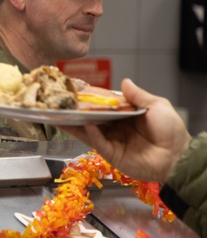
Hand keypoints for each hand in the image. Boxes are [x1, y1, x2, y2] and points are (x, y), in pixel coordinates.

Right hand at [59, 79, 191, 182]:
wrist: (177, 156)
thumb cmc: (170, 130)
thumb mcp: (157, 106)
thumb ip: (138, 95)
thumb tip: (124, 81)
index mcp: (125, 115)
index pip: (103, 105)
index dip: (90, 99)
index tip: (75, 91)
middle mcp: (115, 127)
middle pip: (91, 118)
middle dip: (76, 112)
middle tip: (60, 103)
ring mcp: (112, 141)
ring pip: (89, 131)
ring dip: (75, 124)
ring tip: (60, 115)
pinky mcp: (111, 155)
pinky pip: (98, 143)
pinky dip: (91, 134)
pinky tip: (86, 125)